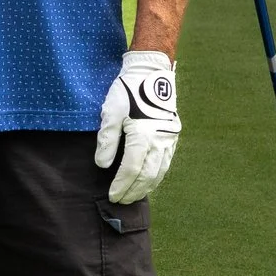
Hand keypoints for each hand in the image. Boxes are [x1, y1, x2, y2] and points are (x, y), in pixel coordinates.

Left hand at [94, 51, 180, 203]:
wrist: (152, 73)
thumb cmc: (128, 90)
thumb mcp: (111, 112)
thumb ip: (107, 140)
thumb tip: (102, 165)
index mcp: (143, 136)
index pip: (131, 169)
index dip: (121, 185)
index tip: (112, 195)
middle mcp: (159, 141)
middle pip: (147, 175)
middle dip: (134, 191)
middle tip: (122, 201)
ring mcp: (169, 139)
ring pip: (159, 171)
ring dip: (147, 186)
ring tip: (134, 196)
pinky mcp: (173, 135)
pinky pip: (166, 162)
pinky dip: (157, 175)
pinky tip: (149, 180)